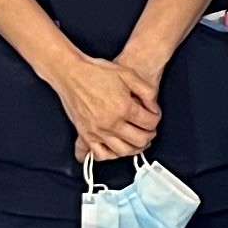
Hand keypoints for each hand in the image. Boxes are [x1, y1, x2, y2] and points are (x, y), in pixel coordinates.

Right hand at [51, 49, 161, 163]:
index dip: (156, 119)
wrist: (71, 73)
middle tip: (149, 130)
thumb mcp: (128, 74)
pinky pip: (100, 154)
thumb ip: (147, 91)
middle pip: (139, 140)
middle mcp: (112, 123)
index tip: (153, 115)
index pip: (149, 123)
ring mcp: (98, 131)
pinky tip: (116, 148)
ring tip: (137, 140)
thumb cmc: (97, 72)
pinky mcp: (86, 134)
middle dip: (149, 136)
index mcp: (124, 108)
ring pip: (123, 151)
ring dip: (134, 148)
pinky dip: (111, 155)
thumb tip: (153, 108)